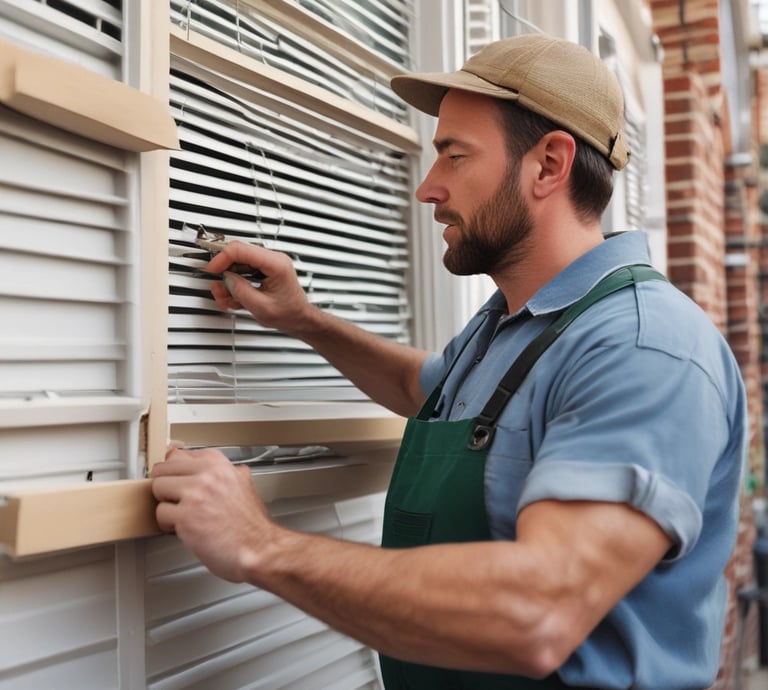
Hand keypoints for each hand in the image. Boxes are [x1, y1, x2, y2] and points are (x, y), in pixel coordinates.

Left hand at [151, 446, 274, 581]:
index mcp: (220, 465)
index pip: (180, 455)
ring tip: (182, 515)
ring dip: (166, 505)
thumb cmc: (251, 525)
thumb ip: (223, 472)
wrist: (260, 548)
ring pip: (158, 488)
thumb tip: (202, 464)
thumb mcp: (243, 485)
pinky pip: (160, 514)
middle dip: (166, 487)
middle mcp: (208, 475)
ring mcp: (196, 494)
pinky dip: (168, 525)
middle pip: (163, 469)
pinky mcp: (186, 517)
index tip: (179, 480)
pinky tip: (183, 529)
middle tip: (177, 500)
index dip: (177, 473)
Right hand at [206, 241, 314, 333]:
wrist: (300, 320)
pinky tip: (235, 298)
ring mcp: (268, 264)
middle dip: (224, 273)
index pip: (240, 249)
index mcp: (276, 264)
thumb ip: (240, 291)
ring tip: (228, 299)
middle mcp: (272, 259)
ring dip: (228, 282)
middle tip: (218, 289)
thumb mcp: (261, 307)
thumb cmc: (290, 314)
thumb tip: (225, 279)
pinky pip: (242, 272)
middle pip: (237, 255)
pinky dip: (235, 285)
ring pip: (237, 265)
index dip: (221, 258)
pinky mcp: (263, 271)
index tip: (212, 270)